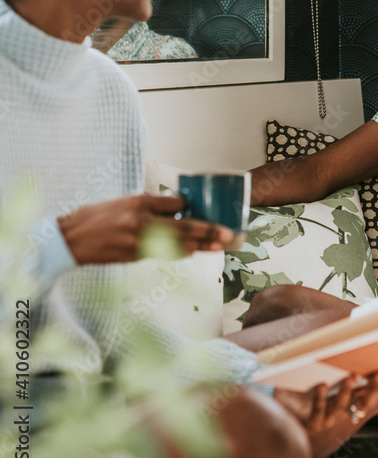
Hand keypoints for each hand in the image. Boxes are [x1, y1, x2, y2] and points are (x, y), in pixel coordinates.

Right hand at [57, 194, 233, 263]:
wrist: (71, 239)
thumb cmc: (98, 217)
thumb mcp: (125, 201)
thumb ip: (150, 205)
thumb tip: (177, 209)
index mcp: (140, 201)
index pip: (175, 203)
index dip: (190, 208)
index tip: (203, 210)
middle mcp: (142, 220)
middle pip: (183, 226)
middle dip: (208, 231)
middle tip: (227, 234)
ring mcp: (138, 240)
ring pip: (177, 244)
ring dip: (199, 245)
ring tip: (218, 246)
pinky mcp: (133, 256)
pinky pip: (162, 254)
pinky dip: (178, 253)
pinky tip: (192, 253)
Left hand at [274, 372, 377, 457]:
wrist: (286, 416)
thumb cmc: (305, 392)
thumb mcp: (324, 376)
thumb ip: (342, 366)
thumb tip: (368, 352)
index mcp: (350, 401)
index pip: (370, 392)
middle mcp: (343, 411)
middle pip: (364, 403)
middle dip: (374, 389)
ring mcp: (328, 419)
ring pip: (341, 407)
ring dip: (347, 392)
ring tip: (351, 377)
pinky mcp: (312, 424)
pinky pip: (318, 413)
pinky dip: (321, 399)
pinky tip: (322, 386)